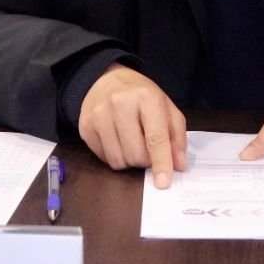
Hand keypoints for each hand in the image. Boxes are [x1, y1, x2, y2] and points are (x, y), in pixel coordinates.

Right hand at [77, 63, 186, 188]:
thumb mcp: (166, 107)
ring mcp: (99, 115)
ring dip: (129, 161)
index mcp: (146, 97)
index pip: (156, 138)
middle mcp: (120, 104)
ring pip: (118, 161)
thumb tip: (178, 165)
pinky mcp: (85, 126)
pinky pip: (103, 159)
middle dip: (146, 161)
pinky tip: (117, 140)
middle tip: (147, 149)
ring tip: (132, 143)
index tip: (164, 183)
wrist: (106, 80)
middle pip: (136, 154)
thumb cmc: (141, 96)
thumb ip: (176, 136)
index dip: (161, 163)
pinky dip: (114, 156)